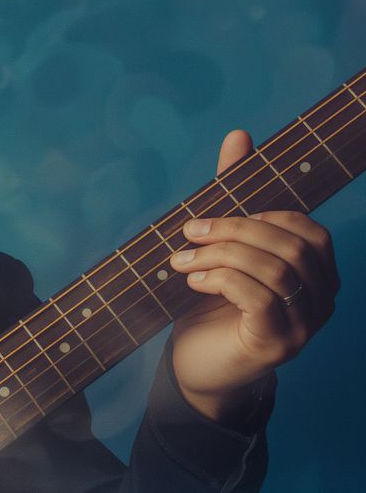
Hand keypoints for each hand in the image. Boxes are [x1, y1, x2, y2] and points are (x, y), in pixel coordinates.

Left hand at [167, 130, 339, 422]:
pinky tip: (193, 283)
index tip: (208, 219)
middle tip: (187, 233)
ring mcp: (305, 325)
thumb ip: (233, 195)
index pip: (304, 228)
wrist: (197, 366)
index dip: (257, 216)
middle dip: (232, 230)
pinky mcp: (277, 344)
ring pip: (273, 269)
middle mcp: (321, 298)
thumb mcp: (221, 245)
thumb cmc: (212, 304)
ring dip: (218, 256)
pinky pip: (258, 298)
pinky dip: (220, 280)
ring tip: (180, 261)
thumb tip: (239, 135)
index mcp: (316, 271)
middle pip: (288, 245)